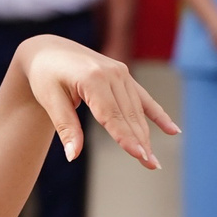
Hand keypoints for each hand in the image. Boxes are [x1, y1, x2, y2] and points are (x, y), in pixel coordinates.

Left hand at [13, 34, 178, 168]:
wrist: (47, 50)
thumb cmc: (44, 76)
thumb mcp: (49, 101)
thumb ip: (65, 128)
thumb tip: (72, 156)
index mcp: (92, 78)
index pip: (112, 115)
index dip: (126, 137)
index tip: (139, 156)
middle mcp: (112, 73)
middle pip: (129, 115)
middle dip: (141, 142)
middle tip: (151, 166)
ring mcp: (120, 72)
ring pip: (136, 110)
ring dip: (146, 135)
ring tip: (152, 160)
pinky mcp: (123, 74)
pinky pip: (143, 97)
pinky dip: (157, 114)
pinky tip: (172, 130)